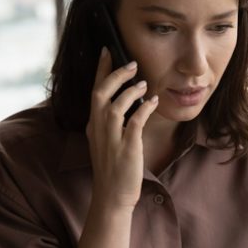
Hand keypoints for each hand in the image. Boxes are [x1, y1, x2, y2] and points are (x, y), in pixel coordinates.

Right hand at [85, 47, 158, 211]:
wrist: (113, 197)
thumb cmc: (113, 170)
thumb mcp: (106, 142)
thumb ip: (111, 123)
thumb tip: (127, 103)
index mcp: (93, 126)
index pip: (94, 91)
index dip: (101, 70)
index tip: (107, 51)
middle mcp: (99, 129)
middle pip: (101, 93)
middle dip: (115, 75)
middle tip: (131, 63)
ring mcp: (111, 139)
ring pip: (116, 106)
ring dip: (130, 91)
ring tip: (144, 83)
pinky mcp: (127, 148)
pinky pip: (135, 122)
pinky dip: (144, 109)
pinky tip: (154, 102)